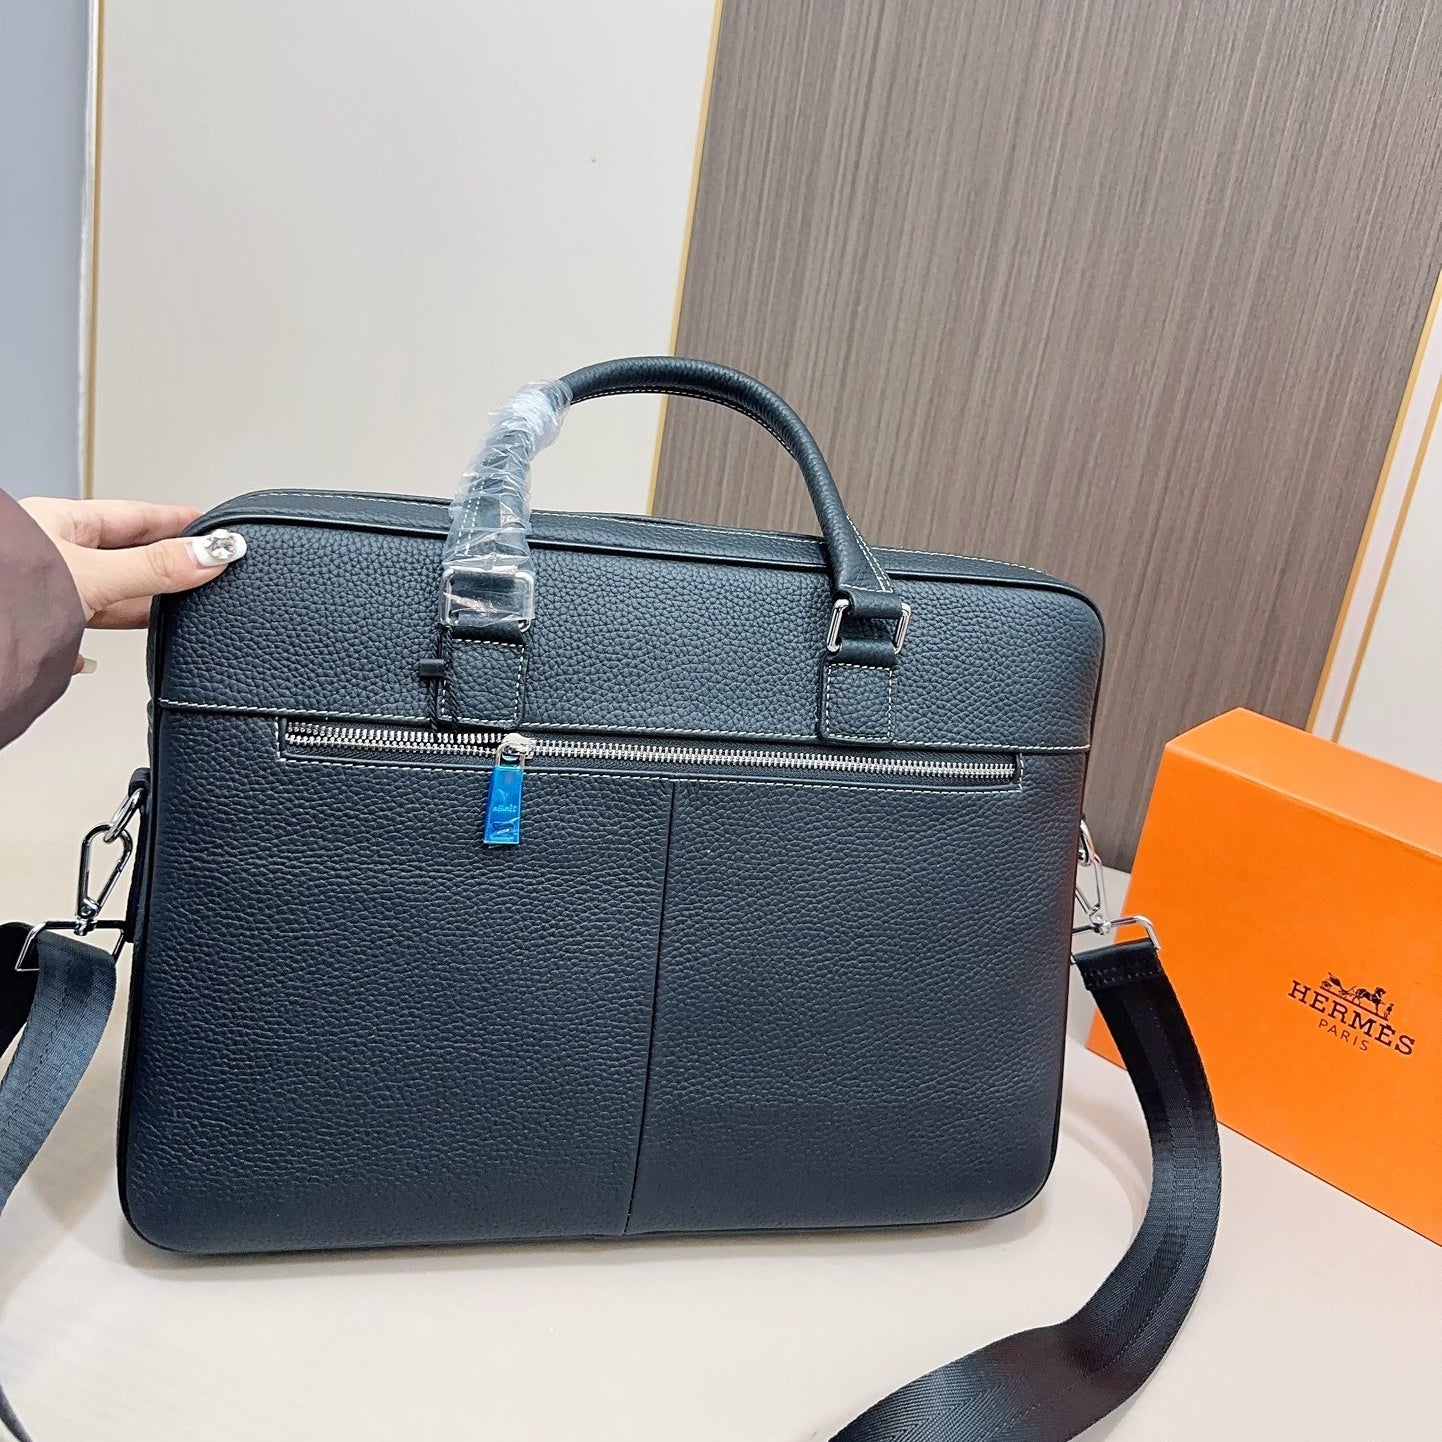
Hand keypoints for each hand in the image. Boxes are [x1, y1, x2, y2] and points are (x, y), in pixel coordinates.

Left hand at [20, 498, 242, 629]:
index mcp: (58, 524)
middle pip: (123, 555)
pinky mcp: (39, 630)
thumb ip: (154, 568)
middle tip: (201, 568)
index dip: (173, 520)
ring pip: (105, 593)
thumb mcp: (94, 575)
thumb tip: (208, 555)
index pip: (132, 516)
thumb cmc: (5, 595)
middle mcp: (50, 555)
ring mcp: (45, 593)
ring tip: (172, 609)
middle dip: (162, 563)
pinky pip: (82, 630)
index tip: (207, 524)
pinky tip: (97, 657)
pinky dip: (97, 644)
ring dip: (136, 603)